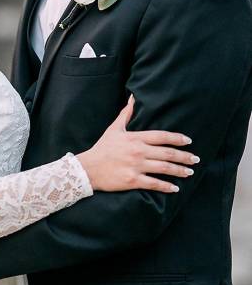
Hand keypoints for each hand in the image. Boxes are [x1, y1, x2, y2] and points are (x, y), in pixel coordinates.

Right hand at [78, 96, 198, 192]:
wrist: (88, 168)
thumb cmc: (102, 148)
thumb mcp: (114, 128)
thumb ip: (126, 113)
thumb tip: (133, 97)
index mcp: (135, 138)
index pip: (161, 136)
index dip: (177, 138)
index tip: (188, 141)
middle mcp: (138, 151)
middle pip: (167, 153)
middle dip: (184, 156)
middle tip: (195, 159)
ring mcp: (136, 166)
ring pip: (164, 168)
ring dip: (179, 170)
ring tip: (189, 172)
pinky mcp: (133, 180)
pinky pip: (154, 183)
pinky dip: (167, 186)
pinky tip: (175, 188)